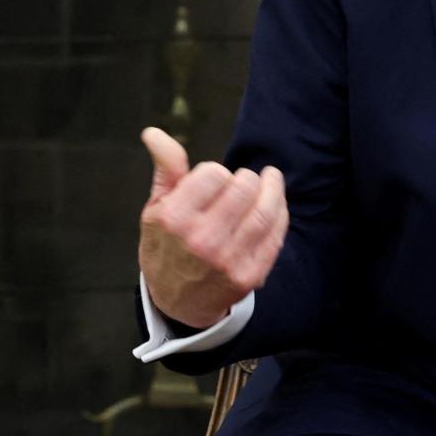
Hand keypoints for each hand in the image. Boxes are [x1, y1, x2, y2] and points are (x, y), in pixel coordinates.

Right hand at [137, 126, 287, 329]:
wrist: (175, 302)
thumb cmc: (165, 248)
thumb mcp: (155, 209)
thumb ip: (165, 170)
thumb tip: (155, 133)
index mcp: (173, 219)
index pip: (213, 173)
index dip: (215, 172)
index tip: (213, 180)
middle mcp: (201, 241)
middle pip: (243, 188)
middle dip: (245, 179)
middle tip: (243, 181)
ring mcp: (228, 260)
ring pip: (264, 211)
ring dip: (272, 189)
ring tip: (271, 179)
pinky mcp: (249, 275)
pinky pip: (275, 236)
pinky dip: (280, 214)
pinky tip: (276, 203)